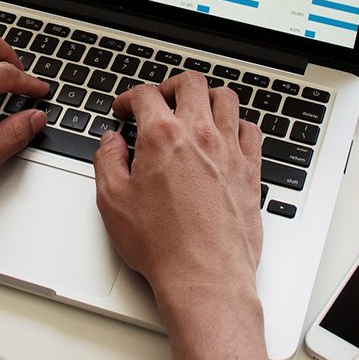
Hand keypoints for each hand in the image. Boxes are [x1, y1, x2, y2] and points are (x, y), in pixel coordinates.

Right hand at [93, 72, 274, 359]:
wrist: (205, 276)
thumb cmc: (162, 245)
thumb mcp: (113, 202)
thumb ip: (108, 161)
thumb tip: (111, 142)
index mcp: (163, 137)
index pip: (146, 95)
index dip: (129, 97)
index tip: (124, 109)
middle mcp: (200, 135)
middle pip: (191, 83)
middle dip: (170, 86)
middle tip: (160, 101)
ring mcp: (230, 150)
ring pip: (226, 98)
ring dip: (207, 97)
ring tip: (195, 110)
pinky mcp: (251, 170)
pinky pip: (250, 130)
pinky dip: (237, 124)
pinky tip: (227, 135)